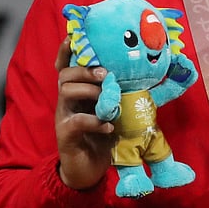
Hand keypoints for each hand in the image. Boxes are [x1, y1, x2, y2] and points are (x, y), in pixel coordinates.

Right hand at [54, 40, 114, 189]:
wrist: (87, 171)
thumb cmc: (101, 138)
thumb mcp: (110, 112)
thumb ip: (117, 96)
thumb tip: (145, 79)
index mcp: (76, 93)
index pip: (65, 66)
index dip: (67, 51)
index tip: (74, 36)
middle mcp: (66, 102)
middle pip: (65, 75)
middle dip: (85, 70)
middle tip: (106, 74)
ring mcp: (64, 117)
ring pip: (65, 92)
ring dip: (89, 90)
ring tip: (107, 99)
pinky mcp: (66, 136)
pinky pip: (76, 122)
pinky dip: (95, 121)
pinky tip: (109, 127)